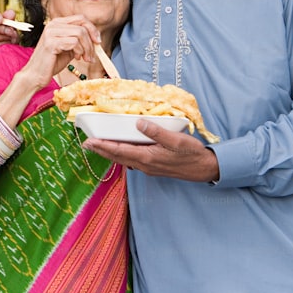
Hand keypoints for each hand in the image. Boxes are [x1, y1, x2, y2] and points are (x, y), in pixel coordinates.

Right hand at [30, 15, 102, 80]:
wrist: (36, 75)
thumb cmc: (52, 62)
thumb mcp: (68, 48)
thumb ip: (79, 41)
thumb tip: (96, 39)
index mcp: (57, 23)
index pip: (80, 18)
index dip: (92, 29)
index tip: (98, 41)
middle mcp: (53, 25)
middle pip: (82, 24)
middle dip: (92, 40)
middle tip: (92, 54)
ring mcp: (51, 32)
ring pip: (80, 33)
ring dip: (87, 48)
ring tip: (84, 58)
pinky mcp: (51, 42)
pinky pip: (74, 42)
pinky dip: (80, 51)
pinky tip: (76, 58)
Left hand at [81, 118, 219, 182]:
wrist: (205, 169)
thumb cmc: (192, 154)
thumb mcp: (176, 140)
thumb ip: (156, 132)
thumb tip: (138, 123)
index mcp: (147, 157)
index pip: (119, 151)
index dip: (102, 146)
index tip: (89, 141)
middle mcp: (144, 165)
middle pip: (117, 157)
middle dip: (101, 150)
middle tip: (86, 144)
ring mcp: (148, 168)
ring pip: (124, 160)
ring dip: (110, 153)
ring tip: (98, 146)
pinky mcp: (153, 167)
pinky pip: (132, 161)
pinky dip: (122, 155)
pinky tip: (120, 150)